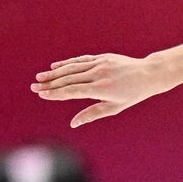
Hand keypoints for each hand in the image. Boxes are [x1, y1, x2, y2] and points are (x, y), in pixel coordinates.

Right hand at [30, 53, 170, 127]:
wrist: (149, 74)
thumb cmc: (133, 95)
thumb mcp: (114, 107)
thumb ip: (92, 114)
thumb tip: (73, 123)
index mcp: (102, 89)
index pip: (73, 91)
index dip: (56, 93)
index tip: (41, 94)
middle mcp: (99, 74)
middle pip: (69, 79)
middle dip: (50, 83)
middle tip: (33, 87)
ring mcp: (100, 64)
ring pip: (73, 68)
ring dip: (54, 72)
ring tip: (40, 77)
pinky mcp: (102, 57)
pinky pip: (81, 60)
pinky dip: (67, 63)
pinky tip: (55, 66)